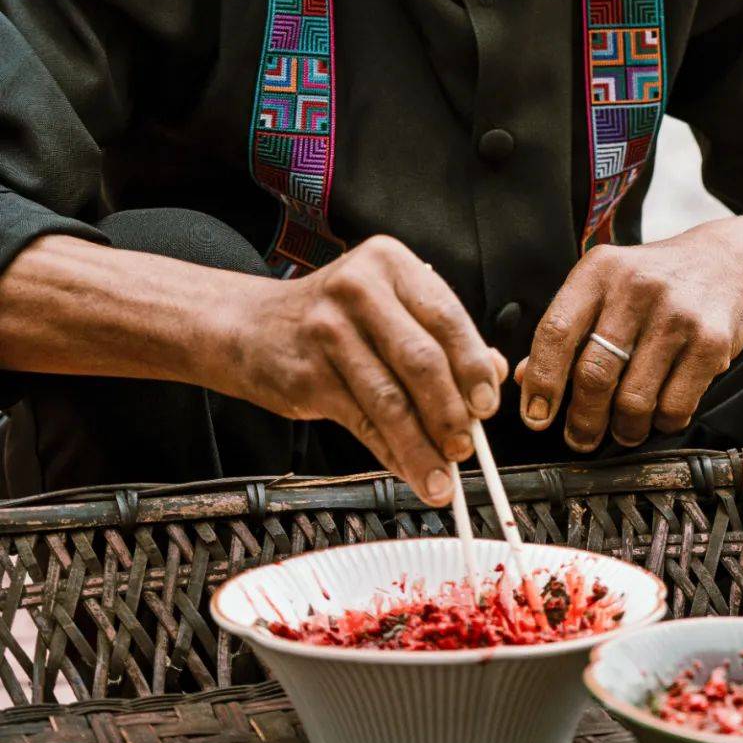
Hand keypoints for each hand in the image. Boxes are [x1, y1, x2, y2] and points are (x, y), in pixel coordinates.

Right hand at [228, 235, 505, 503]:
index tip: (488, 404)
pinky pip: (361, 422)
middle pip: (421, 360)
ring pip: (390, 400)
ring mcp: (327, 331)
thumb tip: (493, 374)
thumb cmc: (333, 316)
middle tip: (467, 447)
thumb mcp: (387, 305)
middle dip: (451, 412)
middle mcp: (358, 289)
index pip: (446, 316)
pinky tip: (408, 469)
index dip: (473, 365)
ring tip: (442, 478)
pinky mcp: (307, 374)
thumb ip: (440, 335)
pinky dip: (391, 453)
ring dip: (422, 447)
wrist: (250, 325)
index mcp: (390, 264)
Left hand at [515, 223, 742, 451]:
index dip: (542, 381)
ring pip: (634, 399)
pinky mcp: (711, 341)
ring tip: (623, 429)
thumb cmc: (652, 281)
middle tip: (580, 438)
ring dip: (624, 428)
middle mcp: (636, 288)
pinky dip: (663, 423)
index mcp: (598, 272)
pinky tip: (659, 415)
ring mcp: (676, 315)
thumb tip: (524, 377)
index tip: (536, 417)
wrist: (725, 263)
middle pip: (595, 374)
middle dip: (583, 420)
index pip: (556, 332)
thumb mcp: (603, 287)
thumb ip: (566, 329)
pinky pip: (676, 406)